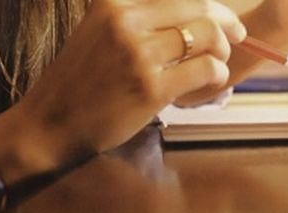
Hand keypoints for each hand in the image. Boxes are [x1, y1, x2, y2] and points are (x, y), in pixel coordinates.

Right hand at [0, 0, 245, 182]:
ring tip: (216, 66)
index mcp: (114, 2)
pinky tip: (210, 84)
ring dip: (221, 52)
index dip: (210, 6)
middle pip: (198, 8)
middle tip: (238, 38)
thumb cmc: (78, 84)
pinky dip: (215, 76)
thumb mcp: (99, 33)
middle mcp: (126, 20)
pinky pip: (204, 70)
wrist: (50, 125)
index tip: (225, 20)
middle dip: (226, 23)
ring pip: (206, 38)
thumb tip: (187, 19)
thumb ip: (136, 21)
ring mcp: (139, 54)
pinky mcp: (150, 88)